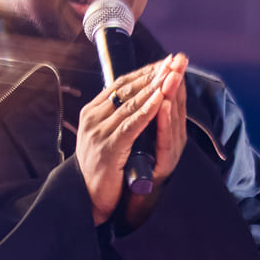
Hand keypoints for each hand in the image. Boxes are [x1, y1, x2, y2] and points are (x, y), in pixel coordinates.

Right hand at [76, 54, 187, 225]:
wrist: (85, 198)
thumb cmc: (98, 169)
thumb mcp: (103, 137)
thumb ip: (113, 118)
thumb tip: (130, 98)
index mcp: (91, 113)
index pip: (120, 86)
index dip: (143, 73)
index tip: (163, 63)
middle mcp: (93, 119)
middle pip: (127, 90)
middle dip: (153, 74)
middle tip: (174, 61)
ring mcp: (99, 133)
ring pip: (131, 104)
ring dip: (155, 87)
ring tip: (172, 73)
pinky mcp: (110, 148)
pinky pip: (132, 124)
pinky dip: (148, 110)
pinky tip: (162, 98)